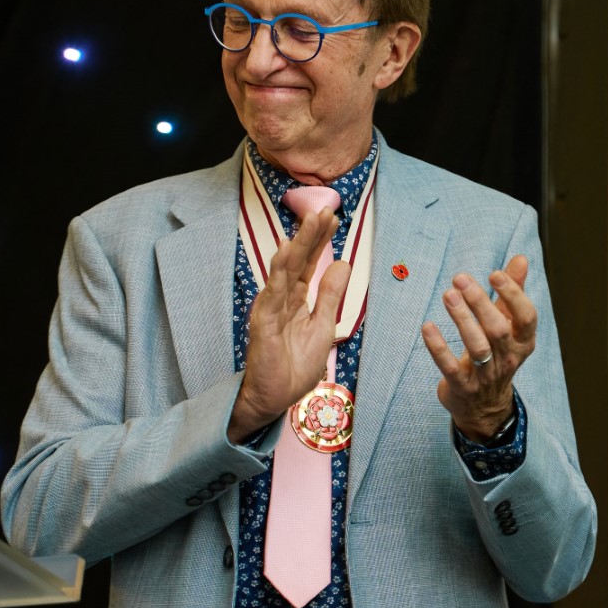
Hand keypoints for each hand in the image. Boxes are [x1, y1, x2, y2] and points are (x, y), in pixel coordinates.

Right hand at [230, 209, 349, 442]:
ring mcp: (271, 308)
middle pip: (298, 260)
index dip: (320, 240)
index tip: (333, 218)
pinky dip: (278, 271)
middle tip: (324, 209)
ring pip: (285, 270)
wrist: (276, 398)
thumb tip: (343, 264)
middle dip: (310, 234)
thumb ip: (330, 296)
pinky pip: (272, 293)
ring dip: (298, 244)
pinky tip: (284, 251)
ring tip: (310, 221)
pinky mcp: (264, 322)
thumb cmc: (295, 365)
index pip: (310, 263)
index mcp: (297, 298)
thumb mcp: (323, 325)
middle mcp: (283, 298)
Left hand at [421, 255, 535, 442]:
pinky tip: (428, 327)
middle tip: (461, 279)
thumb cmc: (497, 355)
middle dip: (480, 303)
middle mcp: (508, 359)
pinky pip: (449, 367)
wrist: (484, 407)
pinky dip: (438, 347)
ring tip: (448, 295)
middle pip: (498, 329)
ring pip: (477, 347)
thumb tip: (521, 258)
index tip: (495, 273)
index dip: (513, 295)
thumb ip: (513, 292)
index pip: (526, 317)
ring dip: (462, 320)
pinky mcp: (462, 387)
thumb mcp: (508, 326)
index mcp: (523, 342)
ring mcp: (485, 375)